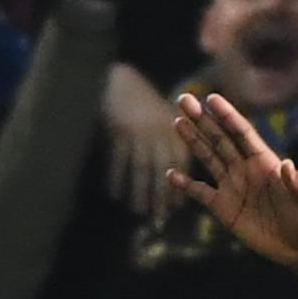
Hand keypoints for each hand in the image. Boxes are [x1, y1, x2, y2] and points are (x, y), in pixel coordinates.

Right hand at [104, 64, 189, 224]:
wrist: (119, 79)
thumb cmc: (143, 102)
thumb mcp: (163, 117)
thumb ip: (172, 141)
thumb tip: (175, 173)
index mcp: (175, 131)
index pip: (181, 164)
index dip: (179, 185)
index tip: (176, 207)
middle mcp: (161, 134)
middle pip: (164, 171)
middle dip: (162, 197)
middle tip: (160, 219)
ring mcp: (140, 133)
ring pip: (142, 169)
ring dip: (140, 192)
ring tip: (138, 211)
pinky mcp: (120, 130)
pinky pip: (119, 159)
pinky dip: (117, 177)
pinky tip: (116, 193)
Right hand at [169, 93, 297, 267]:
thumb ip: (297, 184)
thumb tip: (287, 164)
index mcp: (265, 162)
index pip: (243, 133)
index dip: (228, 115)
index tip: (212, 98)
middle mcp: (245, 170)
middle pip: (220, 140)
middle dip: (203, 120)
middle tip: (184, 99)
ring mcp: (233, 187)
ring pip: (208, 158)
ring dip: (193, 141)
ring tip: (178, 122)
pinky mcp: (223, 208)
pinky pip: (200, 193)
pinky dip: (185, 184)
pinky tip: (171, 174)